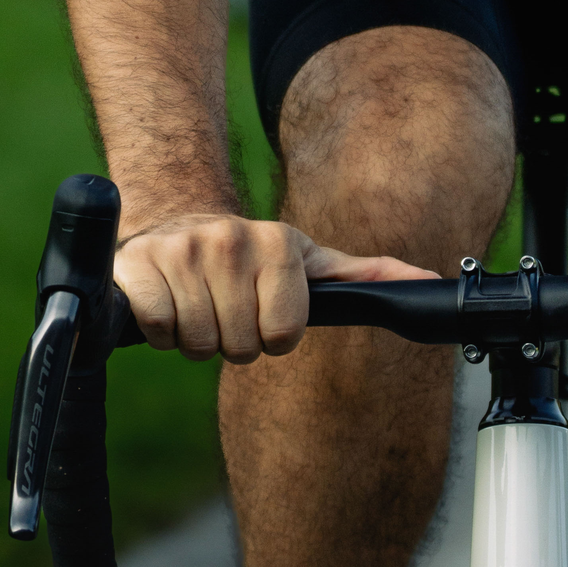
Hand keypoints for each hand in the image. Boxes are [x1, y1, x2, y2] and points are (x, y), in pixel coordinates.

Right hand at [113, 210, 433, 362]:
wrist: (176, 220)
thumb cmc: (249, 255)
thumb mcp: (308, 260)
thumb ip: (365, 275)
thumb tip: (428, 280)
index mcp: (276, 243)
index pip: (282, 336)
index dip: (271, 336)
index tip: (260, 311)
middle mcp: (230, 241)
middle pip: (239, 346)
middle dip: (231, 338)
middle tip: (224, 308)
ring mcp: (183, 250)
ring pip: (198, 344)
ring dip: (195, 337)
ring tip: (197, 303)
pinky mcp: (138, 265)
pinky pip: (158, 332)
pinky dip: (159, 331)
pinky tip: (166, 302)